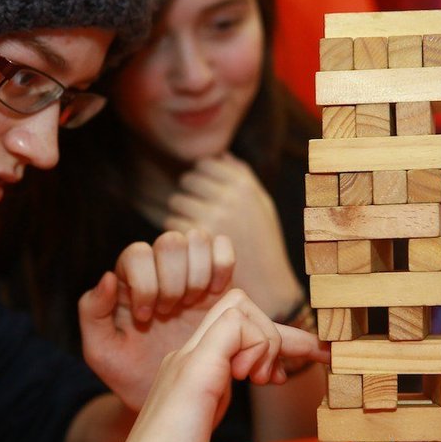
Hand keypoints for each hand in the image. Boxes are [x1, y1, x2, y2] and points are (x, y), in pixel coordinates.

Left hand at [78, 230, 234, 409]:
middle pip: (171, 241)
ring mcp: (190, 273)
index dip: (145, 284)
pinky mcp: (218, 283)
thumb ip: (92, 311)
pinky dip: (221, 266)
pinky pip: (224, 249)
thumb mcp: (100, 350)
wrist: (167, 396)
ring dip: (197, 272)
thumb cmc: (129, 372)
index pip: (137, 253)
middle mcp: (159, 269)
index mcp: (129, 279)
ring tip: (191, 306)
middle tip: (170, 313)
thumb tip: (108, 276)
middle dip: (173, 280)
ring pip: (198, 239)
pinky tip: (214, 296)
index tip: (146, 318)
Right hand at [109, 289, 329, 441]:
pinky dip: (260, 345)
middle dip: (272, 330)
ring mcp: (187, 359)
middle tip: (274, 376)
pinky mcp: (197, 370)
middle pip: (235, 304)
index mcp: (184, 370)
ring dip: (267, 338)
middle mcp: (183, 356)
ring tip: (260, 381)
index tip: (276, 377)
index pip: (227, 325)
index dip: (261, 338)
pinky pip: (237, 323)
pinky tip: (251, 380)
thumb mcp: (197, 431)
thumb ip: (211, 405)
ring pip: (238, 306)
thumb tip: (239, 390)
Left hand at [145, 152, 304, 318]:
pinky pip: (172, 224)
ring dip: (179, 214)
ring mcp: (213, 216)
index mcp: (244, 185)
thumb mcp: (263, 207)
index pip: (205, 165)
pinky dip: (176, 234)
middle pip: (187, 181)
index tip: (202, 194)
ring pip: (176, 202)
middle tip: (194, 214)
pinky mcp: (197, 238)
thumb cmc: (264, 246)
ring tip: (192, 230)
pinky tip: (189, 247)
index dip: (200, 178)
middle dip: (188, 195)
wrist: (267, 287)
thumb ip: (244, 178)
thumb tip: (223, 154)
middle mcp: (229, 196)